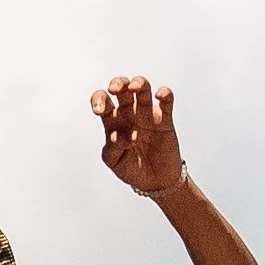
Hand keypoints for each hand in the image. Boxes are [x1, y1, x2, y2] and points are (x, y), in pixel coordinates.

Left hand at [90, 75, 183, 198]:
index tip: (99, 111)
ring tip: (135, 87)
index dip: (98, 99)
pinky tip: (160, 96)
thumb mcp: (114, 162)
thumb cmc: (132, 169)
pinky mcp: (164, 119)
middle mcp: (129, 113)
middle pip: (122, 88)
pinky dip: (164, 93)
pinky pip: (166, 101)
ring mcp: (147, 114)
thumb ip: (111, 148)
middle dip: (118, 83)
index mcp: (113, 121)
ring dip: (138, 82)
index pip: (102, 101)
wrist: (155, 182)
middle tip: (114, 89)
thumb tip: (118, 135)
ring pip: (143, 89)